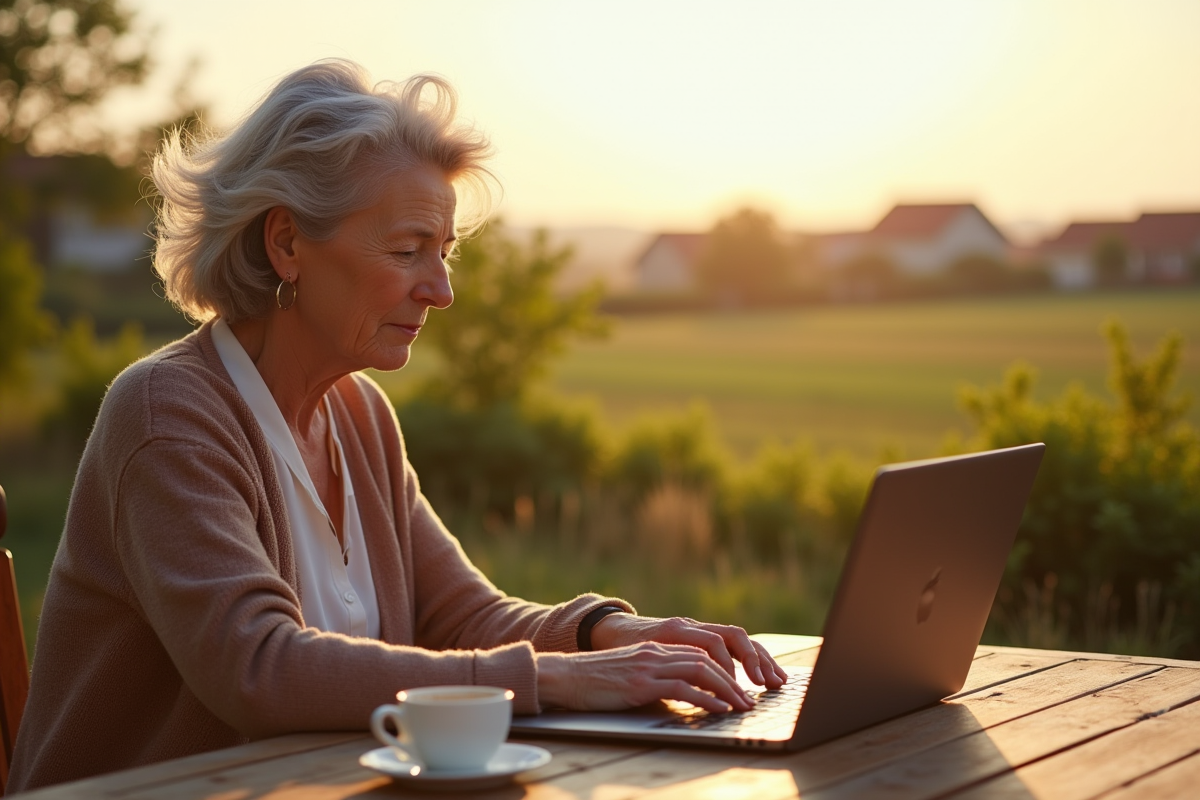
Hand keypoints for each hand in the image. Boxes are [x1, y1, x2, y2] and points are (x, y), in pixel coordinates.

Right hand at [536, 643, 756, 712]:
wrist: (566, 676)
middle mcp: (657, 652)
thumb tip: (685, 696)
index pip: (702, 653)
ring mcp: (649, 666)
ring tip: (741, 706)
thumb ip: (659, 679)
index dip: (726, 670)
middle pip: (707, 659)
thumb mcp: (634, 675)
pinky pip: (682, 688)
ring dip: (726, 689)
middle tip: (749, 700)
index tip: (741, 688)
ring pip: (700, 670)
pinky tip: (718, 708)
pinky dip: (705, 698)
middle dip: (734, 680)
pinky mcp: (641, 683)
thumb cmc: (597, 681)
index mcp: (656, 649)